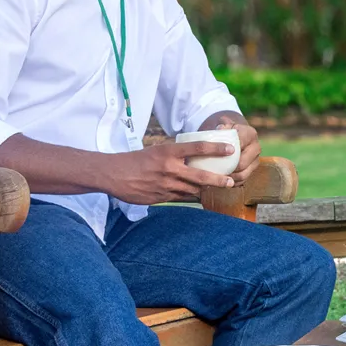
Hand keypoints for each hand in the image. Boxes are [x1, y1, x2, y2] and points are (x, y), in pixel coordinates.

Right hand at [107, 140, 239, 204]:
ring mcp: (165, 185)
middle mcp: (169, 168)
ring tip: (219, 189)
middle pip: (200, 176)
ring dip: (206, 190)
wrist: (114, 174)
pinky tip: (199, 196)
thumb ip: (175, 155)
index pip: (197, 147)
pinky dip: (191, 197)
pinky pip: (181, 198)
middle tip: (231, 181)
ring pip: (193, 190)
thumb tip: (194, 157)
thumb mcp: (157, 151)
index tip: (230, 149)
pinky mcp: (161, 197)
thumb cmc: (137, 160)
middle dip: (219, 180)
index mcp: (168, 151)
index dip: (216, 148)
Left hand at [215, 119, 261, 185]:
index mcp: (250, 134)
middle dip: (228, 168)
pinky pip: (243, 181)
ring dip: (230, 178)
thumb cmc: (225, 130)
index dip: (229, 152)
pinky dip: (232, 182)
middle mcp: (256, 147)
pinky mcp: (252, 170)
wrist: (234, 135)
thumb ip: (222, 125)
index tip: (217, 155)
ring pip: (243, 174)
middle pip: (242, 162)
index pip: (240, 144)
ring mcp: (255, 160)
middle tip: (213, 171)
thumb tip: (220, 129)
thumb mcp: (223, 124)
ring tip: (217, 178)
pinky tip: (221, 181)